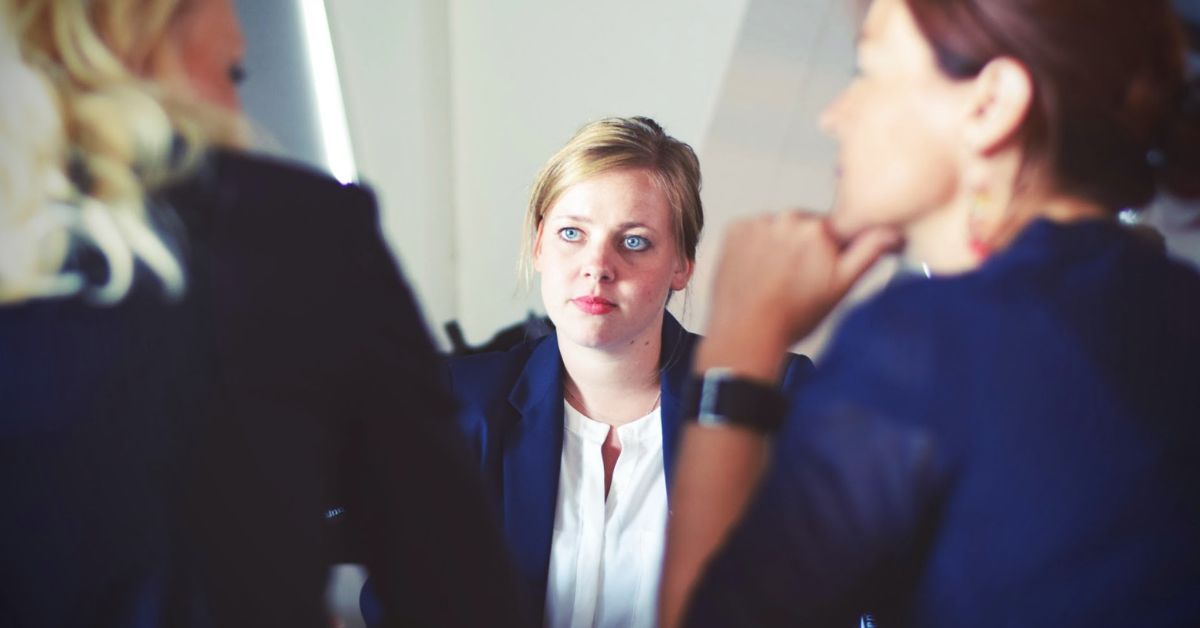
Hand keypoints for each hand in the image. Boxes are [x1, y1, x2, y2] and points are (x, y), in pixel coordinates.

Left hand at [700, 212, 898, 379]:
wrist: (746, 332)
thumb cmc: (793, 316)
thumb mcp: (841, 286)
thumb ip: (869, 252)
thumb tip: (892, 232)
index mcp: (818, 228)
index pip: (832, 229)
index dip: (829, 251)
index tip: (819, 269)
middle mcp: (787, 218)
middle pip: (803, 227)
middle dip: (803, 247)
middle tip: (795, 280)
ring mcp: (757, 223)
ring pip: (777, 228)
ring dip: (777, 245)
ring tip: (773, 278)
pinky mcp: (734, 229)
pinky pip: (752, 230)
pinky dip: (754, 246)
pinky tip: (756, 271)